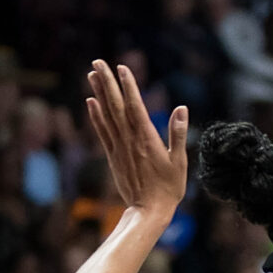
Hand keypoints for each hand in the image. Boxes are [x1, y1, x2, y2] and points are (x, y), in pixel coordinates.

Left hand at [83, 60, 187, 218]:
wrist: (148, 211)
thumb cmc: (169, 188)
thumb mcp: (180, 162)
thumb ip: (178, 133)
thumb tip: (182, 108)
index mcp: (146, 138)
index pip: (135, 105)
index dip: (128, 85)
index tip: (121, 67)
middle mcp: (129, 139)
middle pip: (116, 105)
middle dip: (107, 82)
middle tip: (98, 61)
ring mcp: (118, 147)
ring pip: (106, 114)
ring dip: (99, 93)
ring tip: (92, 74)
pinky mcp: (113, 155)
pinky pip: (102, 131)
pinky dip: (95, 115)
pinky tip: (90, 101)